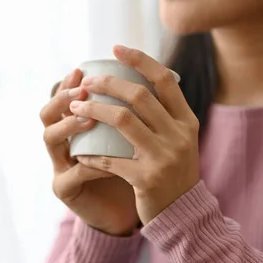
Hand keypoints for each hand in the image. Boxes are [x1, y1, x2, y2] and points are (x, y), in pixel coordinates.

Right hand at [41, 68, 138, 235]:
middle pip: (46, 114)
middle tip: (83, 91)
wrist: (128, 209)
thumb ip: (130, 112)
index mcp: (74, 126)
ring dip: (69, 125)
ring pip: (50, 138)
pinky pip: (75, 172)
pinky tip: (106, 160)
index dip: (68, 83)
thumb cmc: (132, 167)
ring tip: (89, 118)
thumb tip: (148, 75)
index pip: (62, 98)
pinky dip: (92, 163)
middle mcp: (62, 143)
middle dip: (62, 99)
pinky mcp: (64, 188)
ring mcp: (59, 166)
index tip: (82, 70)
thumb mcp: (131, 135)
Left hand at [69, 45, 200, 224]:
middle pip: (139, 95)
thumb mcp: (180, 139)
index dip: (140, 60)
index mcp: (187, 121)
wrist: (183, 214)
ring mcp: (164, 157)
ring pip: (122, 120)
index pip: (165, 79)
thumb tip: (134, 79)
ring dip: (93, 109)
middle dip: (108, 83)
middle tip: (87, 82)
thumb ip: (163, 113)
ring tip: (75, 106)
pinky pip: (110, 159)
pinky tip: (79, 150)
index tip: (116, 49)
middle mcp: (179, 135)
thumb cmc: (173, 171)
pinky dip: (91, 153)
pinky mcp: (146, 179)